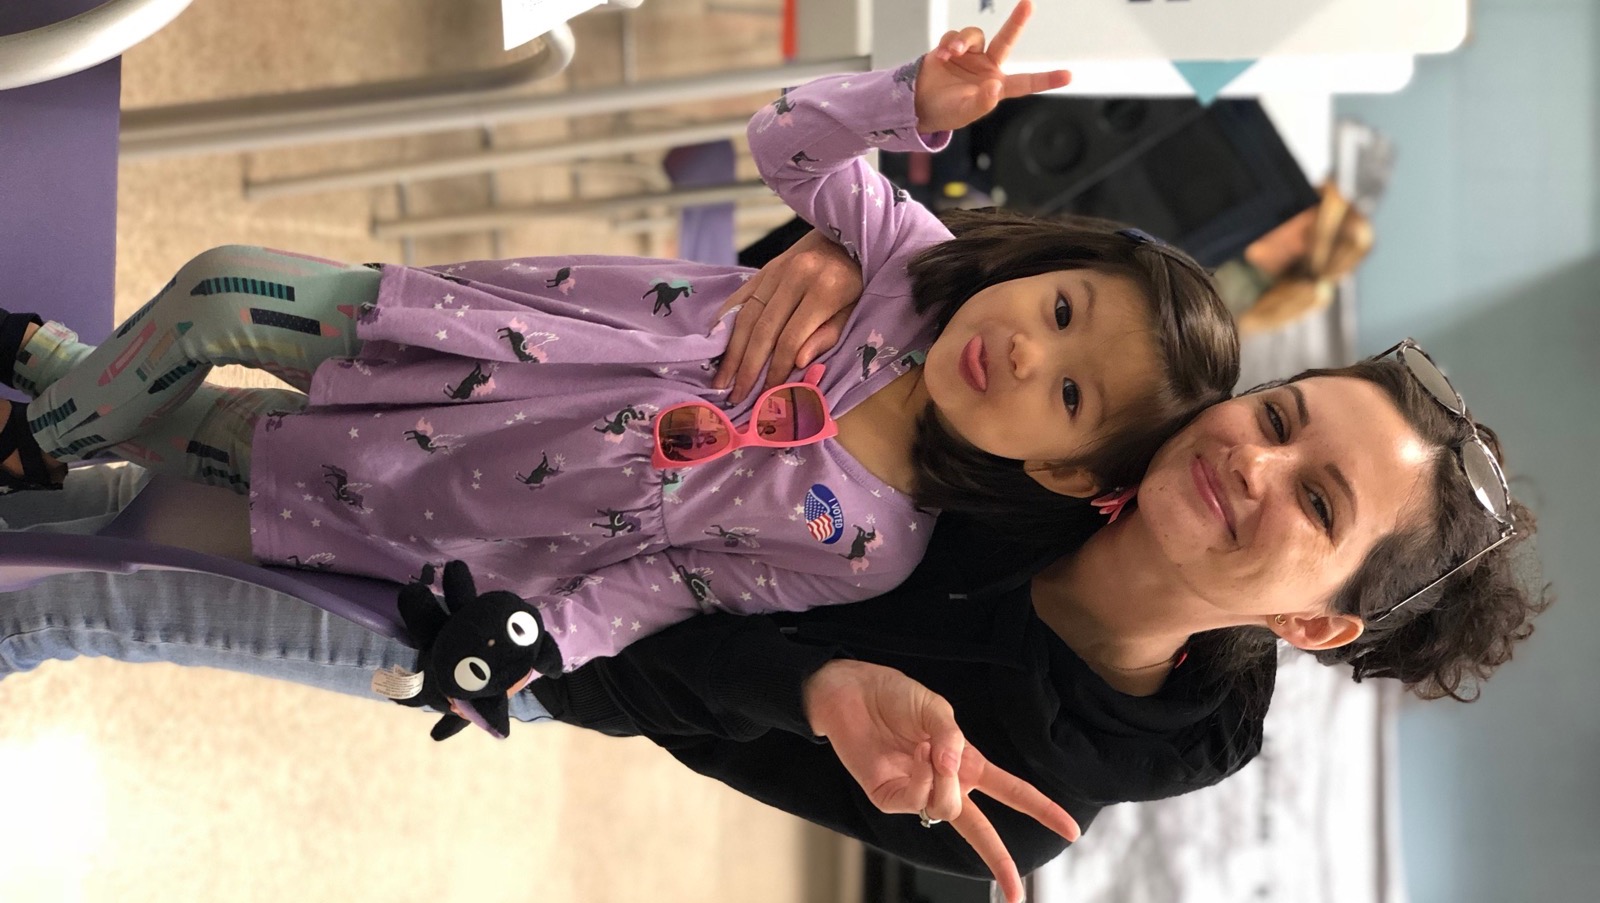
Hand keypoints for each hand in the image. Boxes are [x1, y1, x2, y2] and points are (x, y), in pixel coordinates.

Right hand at [713, 229, 862, 403]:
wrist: (845, 237)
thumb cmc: (854, 282)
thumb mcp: (852, 310)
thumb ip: (826, 335)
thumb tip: (798, 363)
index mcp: (822, 290)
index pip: (791, 338)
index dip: (777, 369)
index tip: (769, 393)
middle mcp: (794, 278)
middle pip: (763, 330)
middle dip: (747, 367)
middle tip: (735, 396)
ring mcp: (774, 271)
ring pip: (746, 316)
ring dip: (731, 351)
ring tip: (722, 380)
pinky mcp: (763, 270)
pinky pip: (739, 297)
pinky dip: (725, 321)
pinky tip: (714, 344)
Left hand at [804, 660, 1080, 902]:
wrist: (851, 692)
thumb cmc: (896, 697)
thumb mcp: (935, 709)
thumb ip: (951, 739)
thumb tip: (953, 772)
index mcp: (966, 763)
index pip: (1012, 792)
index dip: (1042, 810)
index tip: (1072, 830)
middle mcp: (946, 783)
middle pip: (981, 829)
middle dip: (1000, 859)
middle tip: (1018, 893)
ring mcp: (919, 793)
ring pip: (948, 809)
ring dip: (944, 783)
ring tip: (923, 750)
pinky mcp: (891, 798)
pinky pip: (916, 802)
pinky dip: (918, 782)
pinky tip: (907, 760)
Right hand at [913, 0, 1071, 134]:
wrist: (917, 104)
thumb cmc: (945, 112)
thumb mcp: (964, 113)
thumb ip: (982, 102)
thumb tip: (995, 86)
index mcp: (996, 87)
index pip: (1025, 82)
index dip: (1046, 79)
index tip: (1068, 76)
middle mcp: (987, 68)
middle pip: (1006, 40)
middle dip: (1017, 21)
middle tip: (1028, 4)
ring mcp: (971, 56)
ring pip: (975, 34)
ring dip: (962, 40)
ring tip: (951, 53)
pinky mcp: (953, 48)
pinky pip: (955, 36)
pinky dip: (949, 43)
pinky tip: (942, 55)